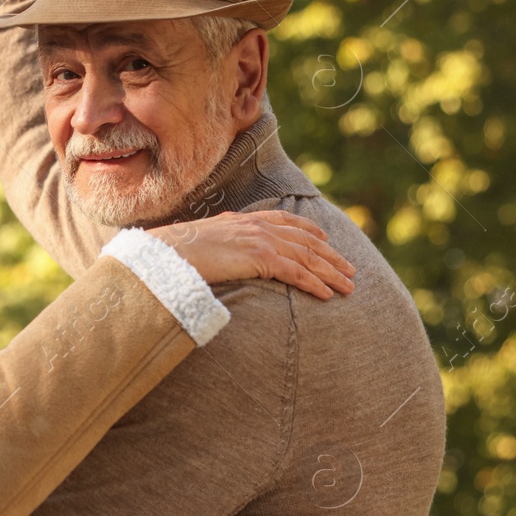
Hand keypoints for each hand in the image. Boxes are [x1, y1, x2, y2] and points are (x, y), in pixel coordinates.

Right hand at [146, 210, 356, 299]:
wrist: (165, 253)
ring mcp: (259, 240)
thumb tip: (217, 256)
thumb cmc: (174, 252)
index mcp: (242, 220)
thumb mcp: (200, 243)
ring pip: (306, 257)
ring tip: (349, 286)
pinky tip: (327, 294)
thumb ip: (218, 245)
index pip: (284, 221)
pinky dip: (314, 283)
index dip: (308, 230)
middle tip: (350, 270)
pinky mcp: (259, 257)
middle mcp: (255, 226)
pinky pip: (295, 272)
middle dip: (330, 256)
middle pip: (304, 240)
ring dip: (331, 272)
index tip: (325, 238)